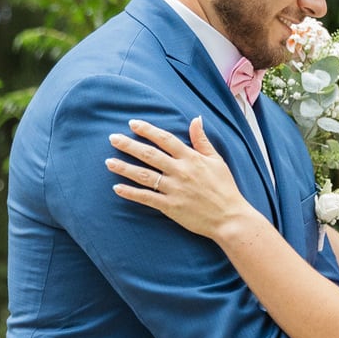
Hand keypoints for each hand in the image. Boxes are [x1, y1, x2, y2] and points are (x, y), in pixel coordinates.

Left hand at [108, 118, 254, 238]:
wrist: (229, 217)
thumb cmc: (225, 188)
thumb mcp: (216, 160)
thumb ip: (202, 140)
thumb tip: (195, 119)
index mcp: (191, 158)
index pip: (165, 139)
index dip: (147, 130)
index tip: (132, 124)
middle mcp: (180, 171)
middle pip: (149, 154)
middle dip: (129, 145)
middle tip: (112, 138)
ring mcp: (174, 189)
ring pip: (144, 175)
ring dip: (124, 168)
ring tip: (109, 162)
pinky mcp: (170, 206)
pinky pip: (146, 198)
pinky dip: (131, 193)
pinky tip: (117, 187)